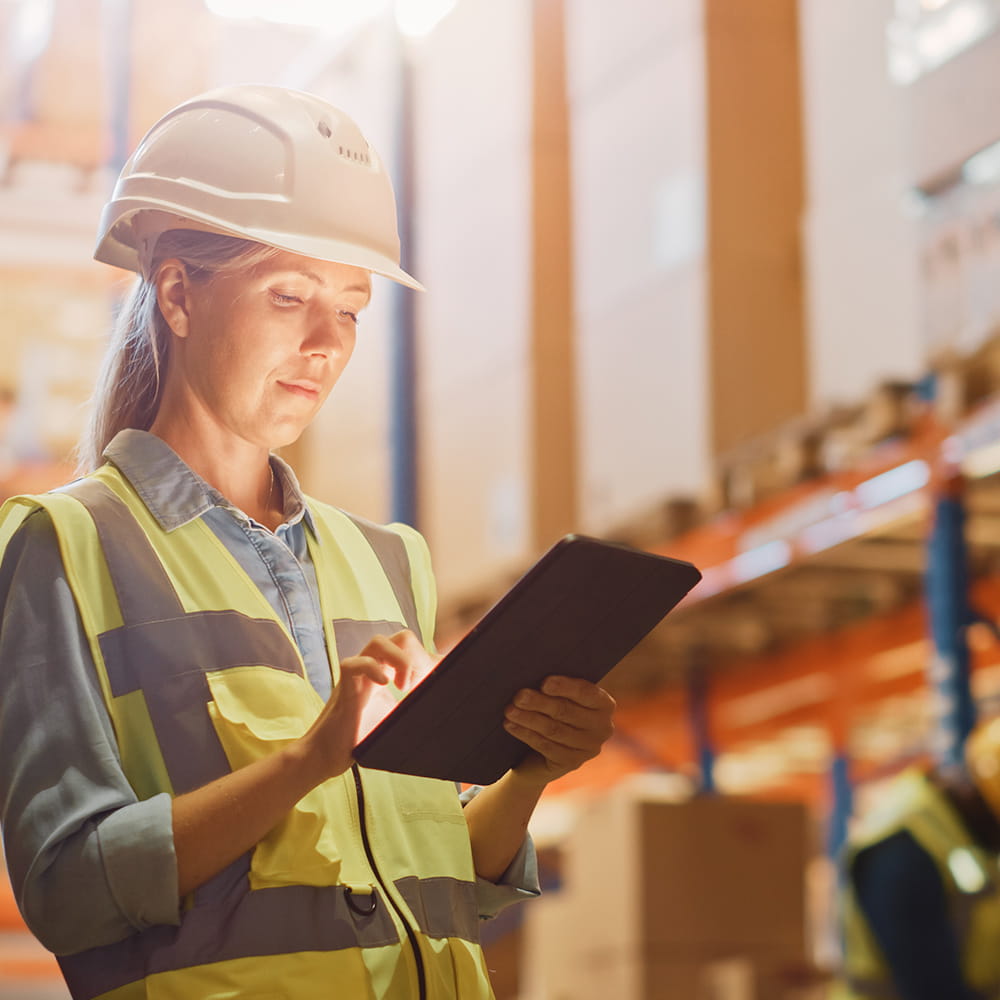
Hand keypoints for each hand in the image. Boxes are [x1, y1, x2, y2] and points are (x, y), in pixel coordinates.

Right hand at [299, 630, 429, 781]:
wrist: (327, 756)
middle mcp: (373, 669)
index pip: (411, 649)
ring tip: (403, 687)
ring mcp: (357, 676)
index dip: (432, 657)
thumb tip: (444, 715)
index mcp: (387, 673)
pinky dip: (373, 669)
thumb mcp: (395, 720)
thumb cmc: (360, 739)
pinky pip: (354, 663)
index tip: (444, 676)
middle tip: (418, 684)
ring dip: (398, 659)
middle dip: (416, 654)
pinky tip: (385, 686)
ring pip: (378, 642)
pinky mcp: (343, 688)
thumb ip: (413, 709)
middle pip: (399, 638)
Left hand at [503, 675, 615, 785]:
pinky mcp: (572, 763)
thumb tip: (533, 674)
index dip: (566, 687)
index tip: (544, 683)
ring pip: (554, 730)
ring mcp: (588, 748)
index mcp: (604, 703)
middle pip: (567, 711)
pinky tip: (510, 725)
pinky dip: (526, 734)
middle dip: (540, 703)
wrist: (545, 748)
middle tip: (518, 696)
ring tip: (509, 710)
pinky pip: (546, 746)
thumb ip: (555, 686)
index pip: (586, 693)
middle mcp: (602, 727)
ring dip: (529, 719)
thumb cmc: (553, 709)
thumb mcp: (560, 695)